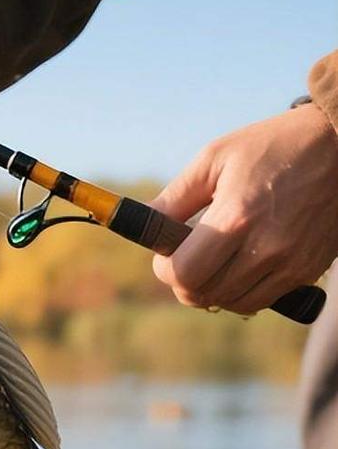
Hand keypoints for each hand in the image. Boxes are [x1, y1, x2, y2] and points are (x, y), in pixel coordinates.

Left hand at [150, 104, 337, 314]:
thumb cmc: (273, 146)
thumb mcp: (215, 159)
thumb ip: (174, 199)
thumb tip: (142, 226)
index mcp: (237, 217)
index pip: (184, 274)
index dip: (165, 270)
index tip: (166, 255)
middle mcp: (266, 247)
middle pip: (203, 294)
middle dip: (184, 280)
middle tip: (188, 256)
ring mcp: (291, 263)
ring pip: (232, 303)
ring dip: (212, 289)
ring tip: (215, 259)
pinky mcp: (307, 271)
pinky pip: (261, 300)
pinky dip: (242, 291)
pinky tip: (241, 264)